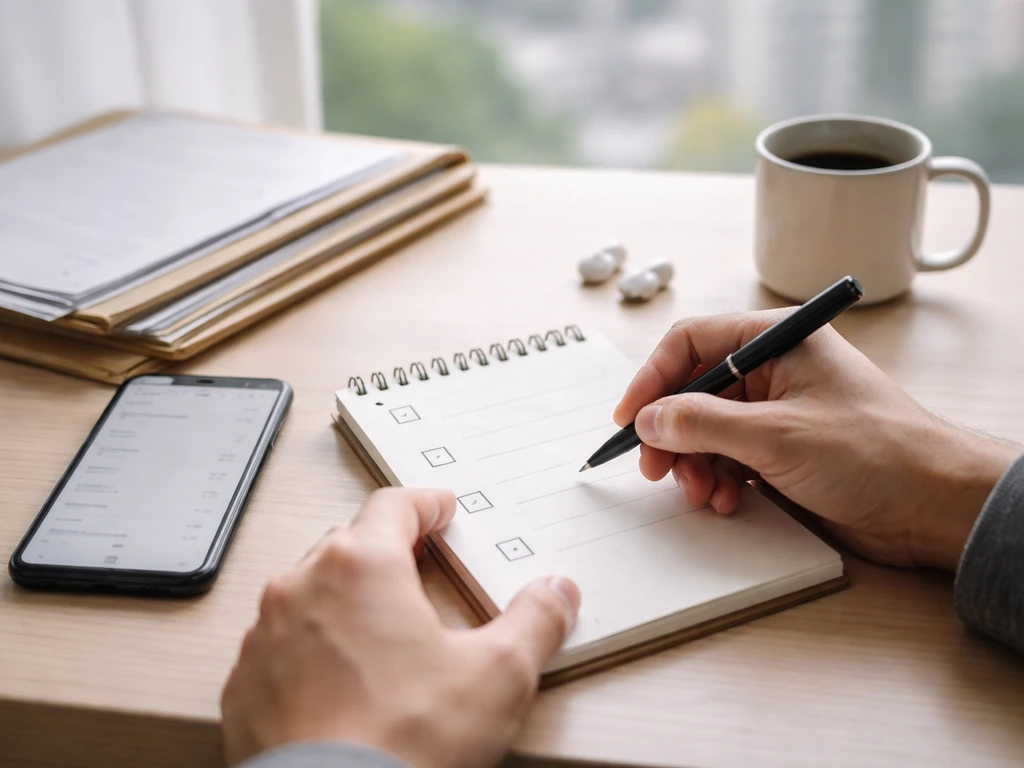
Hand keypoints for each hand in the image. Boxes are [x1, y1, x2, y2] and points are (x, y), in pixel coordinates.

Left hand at [221, 488, 579, 767]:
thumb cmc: (400, 744)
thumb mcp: (498, 677)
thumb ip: (535, 622)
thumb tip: (556, 594)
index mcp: (361, 567)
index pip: (393, 506)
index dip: (425, 504)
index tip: (438, 508)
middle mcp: (302, 588)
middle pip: (348, 543)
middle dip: (385, 549)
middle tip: (416, 564)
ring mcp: (266, 636)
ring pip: (309, 592)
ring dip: (344, 598)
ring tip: (379, 629)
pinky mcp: (243, 684)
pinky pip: (279, 645)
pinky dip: (309, 648)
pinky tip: (338, 680)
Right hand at [615, 311, 1018, 571]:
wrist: (933, 505)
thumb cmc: (876, 452)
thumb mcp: (776, 435)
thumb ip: (703, 424)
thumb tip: (649, 419)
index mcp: (776, 340)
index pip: (690, 343)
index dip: (652, 379)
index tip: (629, 418)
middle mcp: (773, 370)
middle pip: (692, 391)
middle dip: (671, 433)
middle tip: (656, 469)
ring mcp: (776, 411)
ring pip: (706, 430)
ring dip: (694, 464)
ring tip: (702, 494)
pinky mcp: (781, 450)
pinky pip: (727, 458)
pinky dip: (717, 480)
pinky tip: (726, 501)